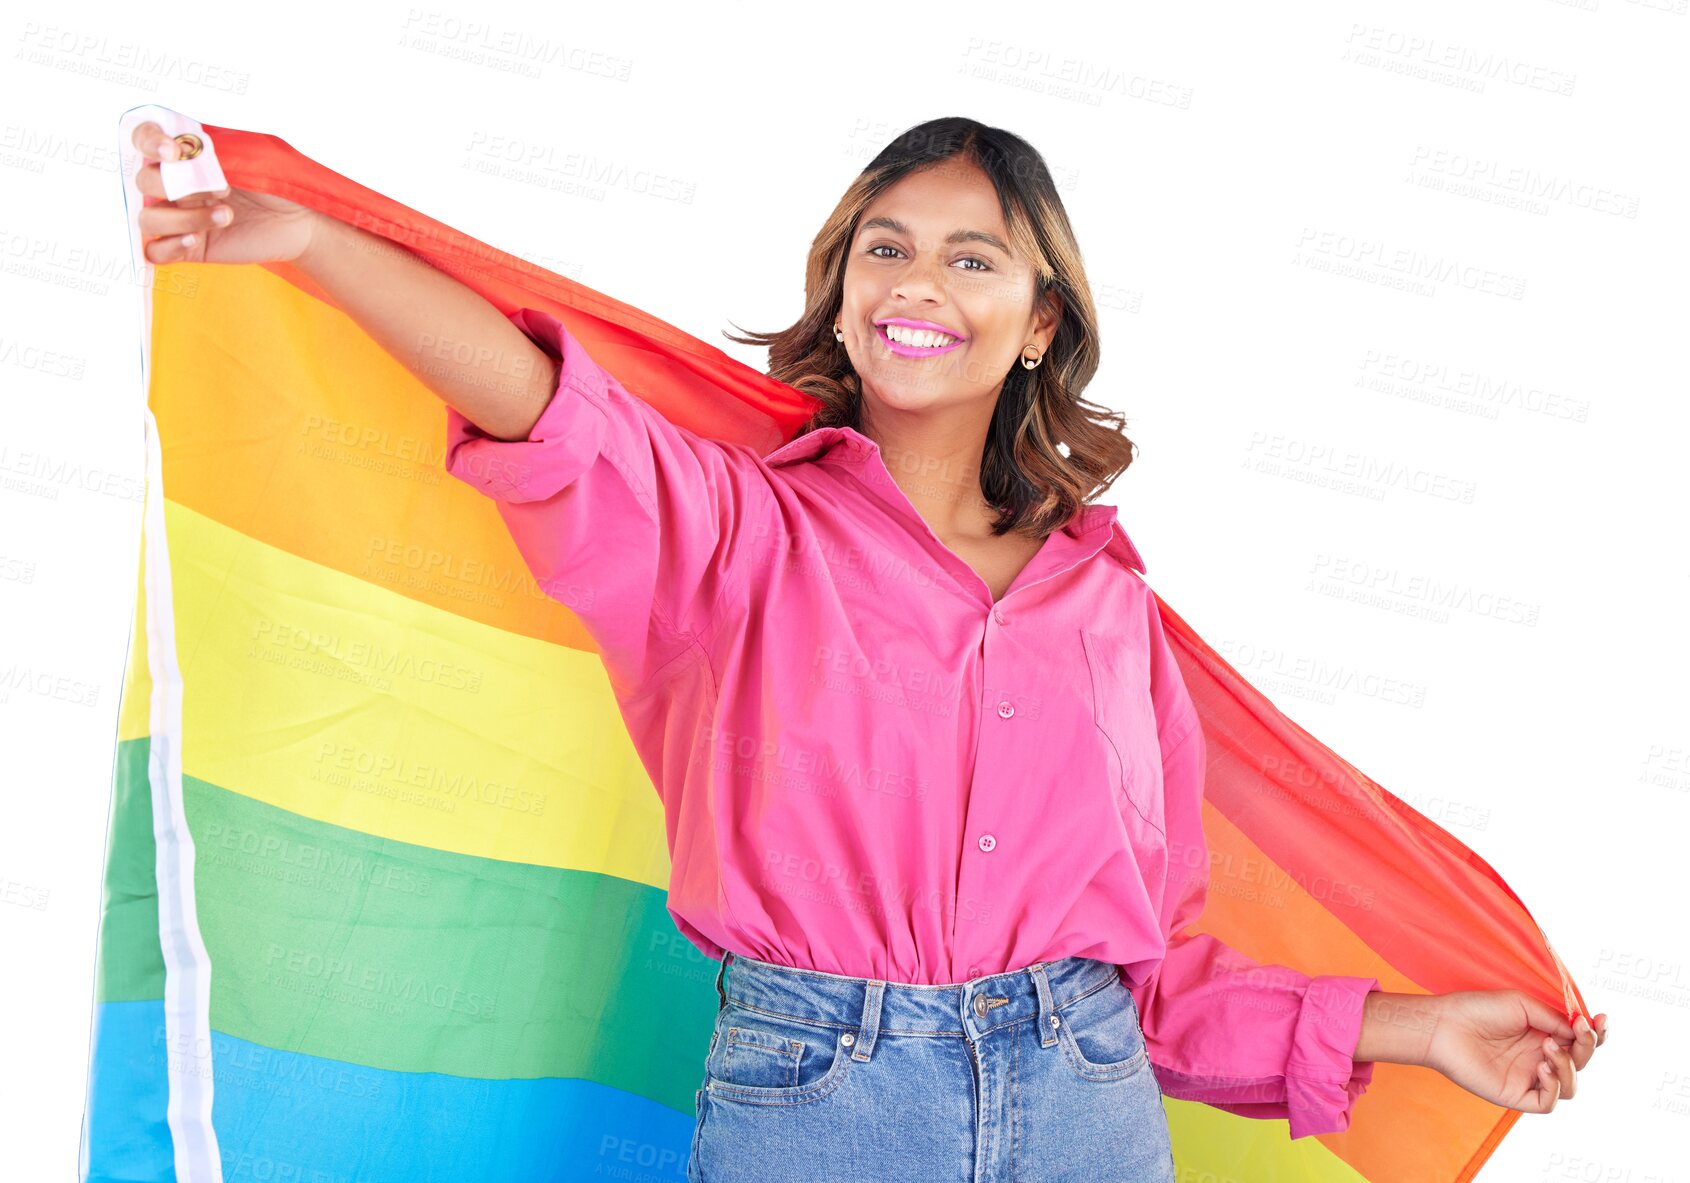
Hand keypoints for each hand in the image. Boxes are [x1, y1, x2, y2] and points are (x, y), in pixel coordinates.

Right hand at [131, 121, 320, 266]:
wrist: (298, 220)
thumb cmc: (274, 184)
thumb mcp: (249, 157)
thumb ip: (215, 152)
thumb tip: (182, 154)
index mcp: (184, 156)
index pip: (144, 138)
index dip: (149, 142)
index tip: (174, 152)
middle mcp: (174, 185)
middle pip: (143, 182)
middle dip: (176, 185)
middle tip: (223, 189)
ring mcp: (178, 216)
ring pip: (148, 219)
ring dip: (183, 218)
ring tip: (226, 216)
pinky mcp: (188, 247)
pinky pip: (154, 251)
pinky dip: (170, 246)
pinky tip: (196, 240)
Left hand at [1423, 989, 1607, 1113]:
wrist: (1445, 1024)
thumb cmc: (1478, 1008)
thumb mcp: (1523, 1005)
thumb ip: (1554, 1019)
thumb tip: (1581, 1031)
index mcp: (1543, 1034)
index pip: (1579, 1041)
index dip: (1596, 1034)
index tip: (1600, 1020)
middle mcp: (1539, 1057)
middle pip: (1580, 1063)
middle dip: (1586, 1047)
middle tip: (1579, 1031)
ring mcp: (1528, 1077)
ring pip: (1570, 1085)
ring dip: (1569, 1066)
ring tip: (1548, 1047)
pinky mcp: (1516, 1094)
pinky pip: (1548, 1102)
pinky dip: (1554, 1086)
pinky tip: (1542, 1067)